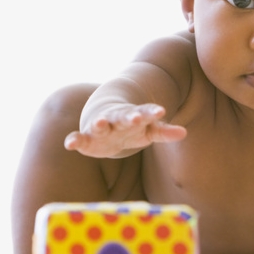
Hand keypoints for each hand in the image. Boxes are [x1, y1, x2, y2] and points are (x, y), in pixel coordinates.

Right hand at [64, 103, 186, 157]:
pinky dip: (74, 140)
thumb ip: (164, 131)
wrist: (104, 119)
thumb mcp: (148, 130)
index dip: (152, 113)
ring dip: (100, 124)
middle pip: (123, 117)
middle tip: (134, 117)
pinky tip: (69, 143)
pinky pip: (79, 138)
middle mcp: (117, 120)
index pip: (145, 113)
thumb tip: (184, 132)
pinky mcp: (87, 139)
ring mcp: (101, 128)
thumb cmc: (131, 128)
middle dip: (128, 117)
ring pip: (100, 125)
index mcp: (134, 117)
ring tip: (99, 123)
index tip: (161, 111)